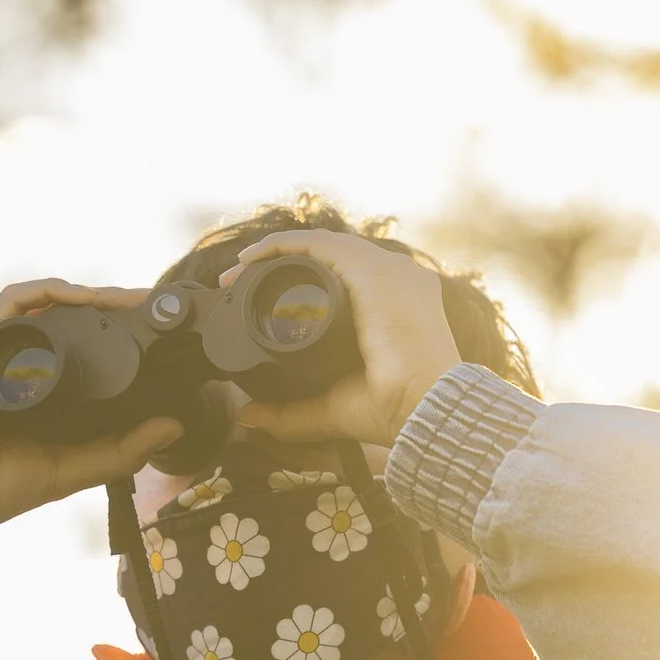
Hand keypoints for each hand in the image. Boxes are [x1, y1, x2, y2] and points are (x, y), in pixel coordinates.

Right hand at [0, 281, 181, 602]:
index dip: (111, 325)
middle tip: (148, 305)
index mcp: (28, 381)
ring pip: (38, 301)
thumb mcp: (73, 466)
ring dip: (84, 292)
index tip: (152, 326)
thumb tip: (174, 426)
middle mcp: (6, 358)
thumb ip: (122, 449)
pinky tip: (79, 297)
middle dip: (105, 303)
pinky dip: (44, 293)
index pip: (72, 338)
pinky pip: (8, 304)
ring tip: (125, 299)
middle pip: (58, 313)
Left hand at [224, 230, 464, 447]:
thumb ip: (291, 413)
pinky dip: (280, 245)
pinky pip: (318, 243)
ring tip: (235, 273)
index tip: (253, 301)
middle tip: (235, 285)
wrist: (423, 410)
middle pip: (328, 258)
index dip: (298, 283)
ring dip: (273, 253)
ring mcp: (387, 270)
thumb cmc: (395, 411)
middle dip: (278, 266)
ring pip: (320, 246)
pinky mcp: (373, 270)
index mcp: (398, 304)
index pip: (344, 278)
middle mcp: (397, 280)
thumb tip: (250, 416)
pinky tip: (251, 258)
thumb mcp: (332, 407)